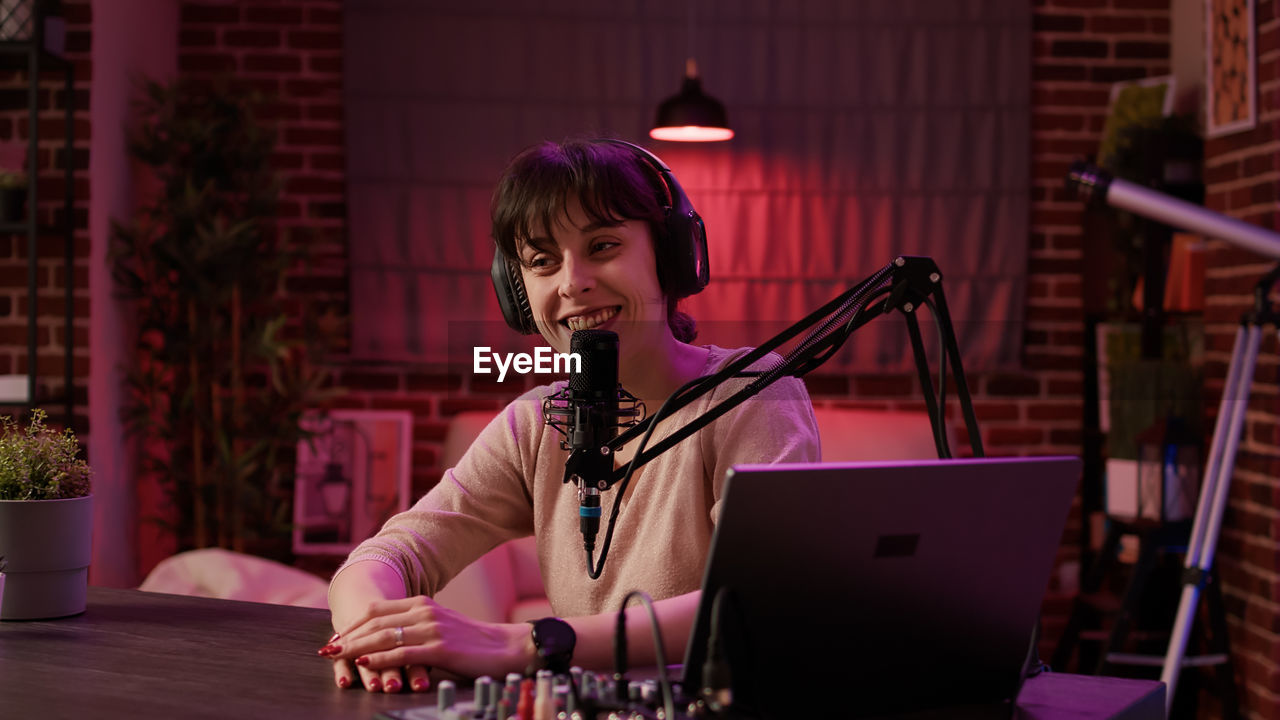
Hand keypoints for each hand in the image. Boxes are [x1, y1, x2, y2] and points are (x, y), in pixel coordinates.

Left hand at [319, 595, 534, 691]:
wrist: (507, 647)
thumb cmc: (472, 642)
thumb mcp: (440, 627)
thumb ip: (414, 628)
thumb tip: (386, 639)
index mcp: (423, 603)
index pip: (377, 610)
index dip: (353, 623)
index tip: (336, 636)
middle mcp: (424, 611)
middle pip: (375, 621)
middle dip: (347, 636)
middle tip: (326, 649)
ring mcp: (432, 628)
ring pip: (383, 636)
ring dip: (356, 647)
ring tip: (336, 656)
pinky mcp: (440, 648)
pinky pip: (401, 653)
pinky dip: (379, 659)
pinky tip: (364, 665)